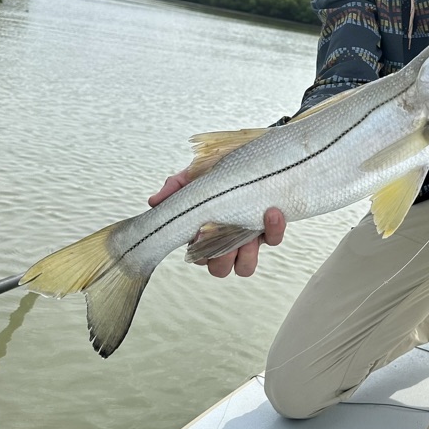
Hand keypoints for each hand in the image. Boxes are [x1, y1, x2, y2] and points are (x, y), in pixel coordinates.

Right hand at [148, 169, 286, 277]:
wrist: (253, 159)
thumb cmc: (220, 171)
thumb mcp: (195, 175)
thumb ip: (175, 187)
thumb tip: (155, 201)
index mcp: (204, 233)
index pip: (198, 255)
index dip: (199, 252)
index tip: (200, 234)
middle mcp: (225, 241)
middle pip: (219, 269)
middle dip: (221, 260)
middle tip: (226, 241)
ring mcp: (248, 238)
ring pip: (245, 267)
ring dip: (246, 255)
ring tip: (248, 235)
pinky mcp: (270, 230)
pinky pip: (273, 239)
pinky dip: (274, 229)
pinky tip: (272, 212)